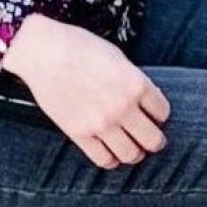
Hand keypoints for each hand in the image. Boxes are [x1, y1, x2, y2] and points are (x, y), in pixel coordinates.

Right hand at [1, 14, 170, 168]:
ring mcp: (101, 123)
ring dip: (135, 153)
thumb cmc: (80, 47)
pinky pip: (104, 160)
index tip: (152, 114)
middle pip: (153, 140)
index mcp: (136, 84)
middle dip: (155, 141)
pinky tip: (111, 152)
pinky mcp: (79, 134)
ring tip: (131, 148)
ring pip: (131, 155)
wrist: (43, 52)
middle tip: (151, 139)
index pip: (162, 112)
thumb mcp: (118, 58)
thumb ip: (134, 82)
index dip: (159, 114)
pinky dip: (112, 159)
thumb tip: (145, 101)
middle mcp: (122, 107)